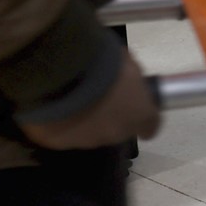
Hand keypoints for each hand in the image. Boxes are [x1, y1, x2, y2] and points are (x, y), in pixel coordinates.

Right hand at [19, 52, 160, 150]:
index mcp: (140, 114)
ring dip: (86, 121)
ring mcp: (88, 141)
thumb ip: (130, 77)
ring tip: (73, 101)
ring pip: (91, 134)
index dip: (143, 118)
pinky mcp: (60, 142)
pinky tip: (55, 108)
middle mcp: (117, 133)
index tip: (137, 110)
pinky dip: (62, 123)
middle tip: (99, 98)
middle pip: (118, 130)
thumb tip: (127, 78)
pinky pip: (64, 133)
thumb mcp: (126, 62)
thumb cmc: (103, 62)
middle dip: (112, 117)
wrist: (63, 72)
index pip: (150, 125)